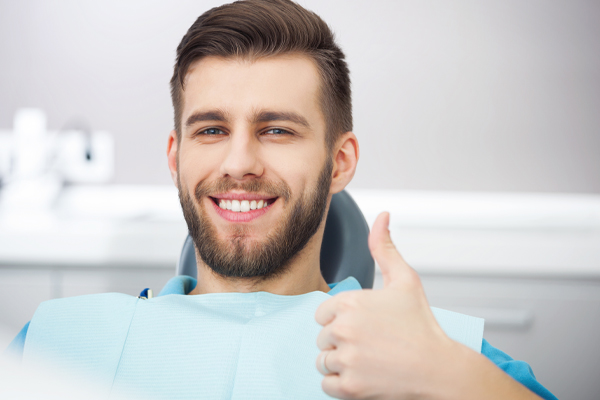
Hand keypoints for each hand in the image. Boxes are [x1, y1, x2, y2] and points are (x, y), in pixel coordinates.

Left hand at [315, 212, 455, 398]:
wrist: (439, 369)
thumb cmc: (422, 325)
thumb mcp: (405, 280)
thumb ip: (385, 247)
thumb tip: (382, 216)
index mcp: (349, 302)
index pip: (323, 313)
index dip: (343, 320)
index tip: (366, 325)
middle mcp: (342, 329)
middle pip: (323, 337)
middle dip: (342, 341)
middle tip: (371, 344)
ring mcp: (345, 359)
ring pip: (323, 360)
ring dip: (341, 362)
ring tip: (369, 360)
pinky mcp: (348, 387)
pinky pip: (327, 384)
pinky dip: (342, 384)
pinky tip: (365, 375)